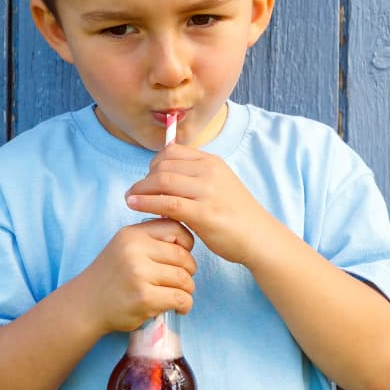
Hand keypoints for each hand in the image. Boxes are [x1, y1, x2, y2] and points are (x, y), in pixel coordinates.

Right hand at [78, 218, 196, 334]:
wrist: (85, 305)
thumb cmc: (112, 276)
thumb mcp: (125, 246)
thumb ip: (151, 238)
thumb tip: (187, 235)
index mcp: (132, 234)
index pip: (175, 228)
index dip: (186, 243)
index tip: (180, 258)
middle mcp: (134, 250)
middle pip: (183, 256)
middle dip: (189, 271)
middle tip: (181, 281)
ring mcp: (139, 274)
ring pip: (184, 279)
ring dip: (187, 290)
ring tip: (178, 295)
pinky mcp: (144, 298)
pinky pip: (180, 298)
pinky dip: (185, 304)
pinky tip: (179, 308)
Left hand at [125, 145, 276, 264]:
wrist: (259, 238)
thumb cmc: (236, 216)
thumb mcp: (219, 186)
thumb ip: (195, 179)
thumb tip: (163, 178)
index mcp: (212, 162)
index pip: (172, 152)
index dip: (153, 164)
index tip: (148, 179)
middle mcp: (210, 172)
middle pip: (163, 166)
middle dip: (144, 179)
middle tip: (135, 192)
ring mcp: (208, 191)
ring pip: (161, 181)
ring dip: (140, 190)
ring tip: (130, 199)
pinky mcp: (204, 213)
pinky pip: (167, 202)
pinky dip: (146, 202)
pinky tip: (135, 206)